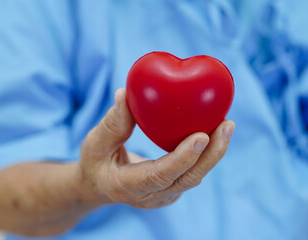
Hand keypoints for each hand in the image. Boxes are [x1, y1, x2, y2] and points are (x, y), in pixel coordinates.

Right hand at [79, 89, 234, 208]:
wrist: (100, 184)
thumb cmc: (95, 161)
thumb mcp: (95, 142)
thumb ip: (111, 123)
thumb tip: (125, 93)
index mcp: (127, 186)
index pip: (159, 176)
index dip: (181, 159)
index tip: (202, 136)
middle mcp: (150, 197)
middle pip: (186, 179)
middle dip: (211, 154)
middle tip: (226, 125)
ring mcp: (164, 195)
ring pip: (194, 176)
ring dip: (213, 153)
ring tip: (226, 125)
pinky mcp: (172, 188)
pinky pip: (192, 171)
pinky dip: (205, 154)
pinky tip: (214, 132)